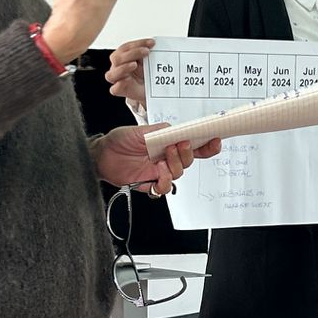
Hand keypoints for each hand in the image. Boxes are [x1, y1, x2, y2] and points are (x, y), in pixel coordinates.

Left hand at [94, 124, 223, 194]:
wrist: (102, 155)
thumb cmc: (120, 140)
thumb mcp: (141, 130)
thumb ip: (161, 130)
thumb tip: (178, 130)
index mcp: (167, 143)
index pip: (192, 145)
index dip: (206, 145)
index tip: (214, 139)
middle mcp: (166, 158)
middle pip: (188, 160)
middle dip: (187, 153)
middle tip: (178, 145)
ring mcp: (159, 171)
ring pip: (179, 173)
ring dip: (174, 165)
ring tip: (163, 159)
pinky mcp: (150, 183)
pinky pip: (165, 187)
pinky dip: (164, 181)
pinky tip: (158, 173)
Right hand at [105, 36, 153, 107]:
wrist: (150, 90)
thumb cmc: (147, 76)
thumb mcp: (149, 62)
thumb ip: (148, 55)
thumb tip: (154, 45)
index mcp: (123, 57)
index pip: (126, 47)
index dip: (138, 43)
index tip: (151, 43)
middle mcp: (118, 67)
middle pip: (117, 58)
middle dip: (132, 53)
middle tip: (147, 51)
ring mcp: (117, 79)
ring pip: (111, 74)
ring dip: (123, 68)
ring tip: (135, 65)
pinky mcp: (119, 90)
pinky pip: (115, 88)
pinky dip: (120, 84)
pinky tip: (128, 79)